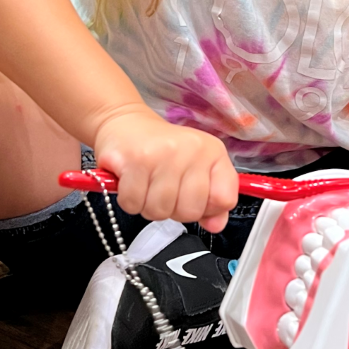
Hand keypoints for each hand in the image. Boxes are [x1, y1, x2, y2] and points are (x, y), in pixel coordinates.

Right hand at [92, 107, 239, 232]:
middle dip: (172, 211)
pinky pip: (134, 203)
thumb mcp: (195, 170)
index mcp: (213, 152)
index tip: (191, 197)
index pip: (224, 199)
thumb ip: (210, 200)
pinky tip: (130, 182)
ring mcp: (164, 154)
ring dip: (148, 206)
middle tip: (163, 191)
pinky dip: (129, 201)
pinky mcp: (135, 160)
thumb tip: (215, 225)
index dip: (206, 209)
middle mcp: (193, 150)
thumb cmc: (161, 150)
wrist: (124, 123)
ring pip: (159, 211)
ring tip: (146, 185)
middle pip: (189, 211)